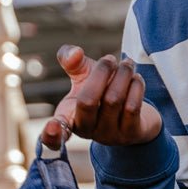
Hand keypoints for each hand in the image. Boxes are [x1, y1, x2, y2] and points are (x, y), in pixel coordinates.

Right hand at [40, 44, 162, 149]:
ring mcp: (109, 135)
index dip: (51, 133)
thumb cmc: (102, 91)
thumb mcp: (83, 75)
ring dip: (123, 74)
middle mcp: (87, 130)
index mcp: (68, 117)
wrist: (136, 113)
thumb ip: (72, 62)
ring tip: (127, 64)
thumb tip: (74, 53)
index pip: (56, 132)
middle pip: (88, 101)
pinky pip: (132, 106)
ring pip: (114, 100)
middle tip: (110, 58)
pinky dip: (135, 86)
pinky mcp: (131, 134)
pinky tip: (136, 78)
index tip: (52, 127)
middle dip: (101, 72)